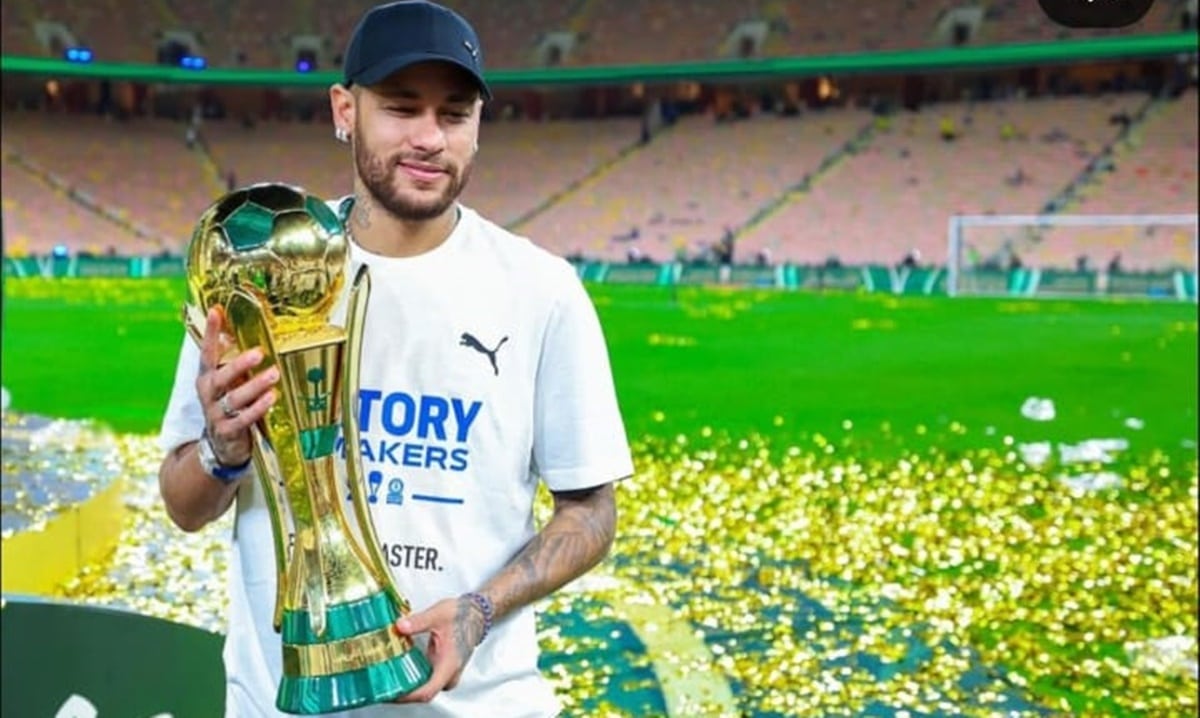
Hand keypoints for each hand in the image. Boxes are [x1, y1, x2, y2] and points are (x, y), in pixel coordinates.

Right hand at [196, 307, 277, 464]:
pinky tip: (272, 398)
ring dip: (255, 385)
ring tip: (274, 374)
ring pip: (235, 398)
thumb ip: (232, 361)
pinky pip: (243, 419)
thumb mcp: (227, 383)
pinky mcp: (227, 431)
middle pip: (222, 376)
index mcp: (207, 377)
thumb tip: (238, 330)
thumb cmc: (228, 406)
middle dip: (240, 364)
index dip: (210, 332)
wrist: (221, 445)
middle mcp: (209, 393)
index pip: (207, 352)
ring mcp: (216, 413)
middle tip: (259, 353)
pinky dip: (258, 408)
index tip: (216, 311)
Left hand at [392, 596, 485, 702]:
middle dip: (404, 693)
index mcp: (449, 664)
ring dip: (409, 687)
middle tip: (384, 685)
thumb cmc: (462, 615)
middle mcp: (449, 672)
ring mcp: (447, 672)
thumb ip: (419, 621)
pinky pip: (428, 681)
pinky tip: (401, 670)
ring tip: (389, 678)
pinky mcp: (443, 668)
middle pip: (425, 694)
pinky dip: (414, 679)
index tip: (392, 692)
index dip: (408, 696)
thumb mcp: (438, 614)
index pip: (428, 691)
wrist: (476, 613)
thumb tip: (400, 626)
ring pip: (426, 688)